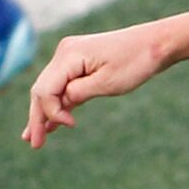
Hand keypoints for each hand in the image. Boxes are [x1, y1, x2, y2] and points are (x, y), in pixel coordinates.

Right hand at [23, 25, 171, 146]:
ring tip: (33, 138)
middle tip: (34, 145)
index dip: (51, 112)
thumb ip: (78, 93)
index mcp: (68, 55)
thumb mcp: (108, 83)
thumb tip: (58, 105)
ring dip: (43, 113)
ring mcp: (70, 56)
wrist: (156, 43)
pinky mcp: (79, 62)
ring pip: (49, 89)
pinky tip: (50, 124)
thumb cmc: (136, 62)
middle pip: (42, 90)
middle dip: (37, 117)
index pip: (45, 90)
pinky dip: (57, 104)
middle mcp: (64, 53)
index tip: (71, 125)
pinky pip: (62, 86)